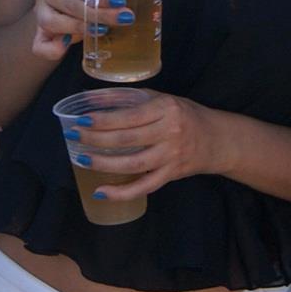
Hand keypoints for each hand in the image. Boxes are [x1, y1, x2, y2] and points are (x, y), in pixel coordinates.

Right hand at [26, 0, 129, 61]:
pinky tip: (67, 46)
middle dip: (97, 13)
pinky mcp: (39, 33)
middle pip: (67, 3)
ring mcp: (39, 11)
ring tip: (104, 30)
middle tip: (123, 18)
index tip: (120, 1)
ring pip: (52, 21)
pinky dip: (52, 48)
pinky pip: (40, 45)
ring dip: (79, 28)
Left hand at [64, 90, 208, 199]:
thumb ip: (127, 99)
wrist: (216, 139)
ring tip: (82, 160)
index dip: (104, 120)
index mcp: (166, 109)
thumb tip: (90, 98)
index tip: (82, 120)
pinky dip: (122, 192)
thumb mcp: (159, 99)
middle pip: (128, 140)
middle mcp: (170, 132)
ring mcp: (171, 156)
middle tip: (74, 137)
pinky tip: (101, 192)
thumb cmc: (184, 114)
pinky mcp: (171, 175)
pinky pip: (144, 187)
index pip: (130, 116)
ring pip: (133, 164)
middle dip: (97, 140)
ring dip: (104, 164)